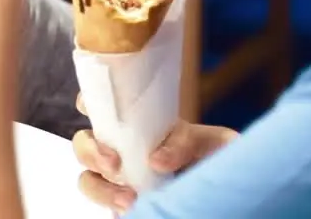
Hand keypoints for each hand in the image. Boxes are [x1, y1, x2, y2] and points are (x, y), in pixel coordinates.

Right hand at [72, 95, 238, 211]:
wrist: (226, 186)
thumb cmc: (217, 156)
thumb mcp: (210, 142)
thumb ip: (188, 141)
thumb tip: (156, 159)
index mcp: (137, 122)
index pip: (100, 105)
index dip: (87, 102)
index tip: (87, 106)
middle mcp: (120, 148)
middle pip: (83, 143)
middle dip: (91, 151)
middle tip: (113, 164)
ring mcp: (119, 178)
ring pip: (88, 178)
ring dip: (100, 187)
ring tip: (128, 200)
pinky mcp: (122, 202)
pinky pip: (103, 204)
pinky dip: (108, 205)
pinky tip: (128, 209)